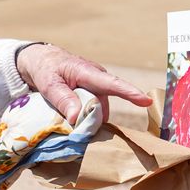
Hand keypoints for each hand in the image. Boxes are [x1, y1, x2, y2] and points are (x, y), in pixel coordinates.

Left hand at [15, 43, 151, 123]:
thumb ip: (63, 99)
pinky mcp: (94, 94)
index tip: (146, 101)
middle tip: (73, 128)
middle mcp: (97, 79)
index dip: (130, 93)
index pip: (112, 84)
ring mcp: (97, 88)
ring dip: (88, 119)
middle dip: (93, 120)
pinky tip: (75, 119)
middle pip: (103, 106)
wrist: (42, 61)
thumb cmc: (46, 69)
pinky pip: (95, 110)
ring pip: (98, 111)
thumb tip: (77, 117)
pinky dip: (87, 117)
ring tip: (69, 120)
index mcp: (87, 72)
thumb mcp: (48, 84)